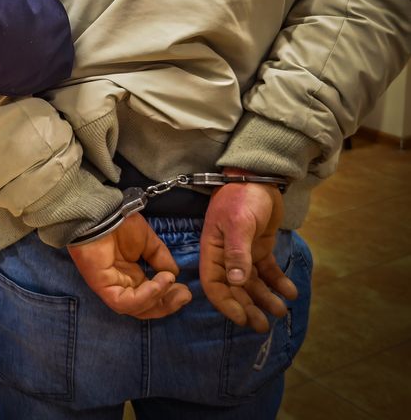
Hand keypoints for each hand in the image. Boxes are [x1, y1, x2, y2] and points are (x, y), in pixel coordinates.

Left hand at [68, 213, 191, 319]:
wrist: (102, 212)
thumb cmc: (120, 223)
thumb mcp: (148, 241)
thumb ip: (160, 258)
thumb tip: (174, 275)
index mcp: (131, 275)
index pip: (151, 297)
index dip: (169, 298)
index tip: (186, 291)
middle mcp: (121, 284)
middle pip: (145, 308)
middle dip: (166, 305)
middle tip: (184, 295)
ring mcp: (110, 286)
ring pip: (135, 308)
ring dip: (157, 300)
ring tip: (171, 283)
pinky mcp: (101, 286)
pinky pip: (123, 302)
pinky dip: (143, 298)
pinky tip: (157, 284)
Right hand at [200, 173, 296, 332]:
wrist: (260, 178)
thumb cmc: (243, 198)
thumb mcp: (239, 223)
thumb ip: (237, 253)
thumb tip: (236, 283)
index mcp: (213, 250)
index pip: (214, 285)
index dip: (227, 304)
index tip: (243, 318)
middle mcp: (225, 256)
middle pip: (234, 289)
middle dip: (248, 308)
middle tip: (263, 325)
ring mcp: (243, 253)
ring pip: (252, 283)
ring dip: (264, 298)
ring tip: (280, 311)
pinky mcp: (259, 248)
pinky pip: (267, 271)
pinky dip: (278, 283)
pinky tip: (291, 292)